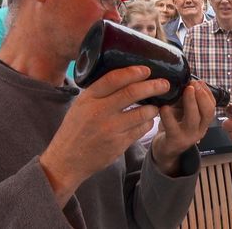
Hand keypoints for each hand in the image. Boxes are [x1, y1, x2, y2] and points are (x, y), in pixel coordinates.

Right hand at [40, 66, 169, 205]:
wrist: (66, 160)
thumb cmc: (75, 129)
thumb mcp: (80, 105)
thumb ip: (100, 93)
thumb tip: (127, 77)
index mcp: (88, 98)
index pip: (114, 79)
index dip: (133, 72)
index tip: (147, 70)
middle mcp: (99, 111)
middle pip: (132, 93)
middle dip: (153, 86)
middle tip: (165, 84)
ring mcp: (110, 129)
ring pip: (142, 113)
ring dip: (153, 107)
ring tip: (156, 105)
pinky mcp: (119, 144)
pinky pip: (141, 129)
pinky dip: (148, 123)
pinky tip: (148, 120)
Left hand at [151, 80, 215, 174]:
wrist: (165, 149)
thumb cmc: (174, 125)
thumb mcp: (183, 111)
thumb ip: (186, 98)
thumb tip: (189, 80)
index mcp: (203, 121)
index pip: (212, 106)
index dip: (207, 93)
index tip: (199, 81)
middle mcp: (199, 130)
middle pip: (207, 112)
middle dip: (201, 95)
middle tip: (193, 84)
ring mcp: (188, 136)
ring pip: (193, 119)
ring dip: (191, 102)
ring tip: (186, 90)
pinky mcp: (174, 140)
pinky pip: (173, 127)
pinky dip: (168, 116)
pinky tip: (164, 106)